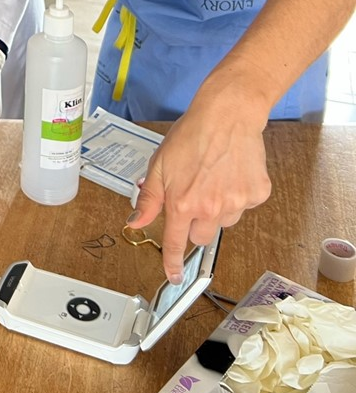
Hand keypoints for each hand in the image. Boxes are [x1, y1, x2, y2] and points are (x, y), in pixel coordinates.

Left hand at [128, 91, 271, 283]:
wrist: (228, 116)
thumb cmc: (192, 135)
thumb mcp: (159, 166)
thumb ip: (149, 199)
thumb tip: (135, 222)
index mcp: (183, 203)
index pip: (175, 243)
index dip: (172, 263)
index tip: (173, 277)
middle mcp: (211, 208)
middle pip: (201, 237)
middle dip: (194, 224)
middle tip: (193, 197)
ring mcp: (237, 203)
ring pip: (224, 222)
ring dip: (217, 209)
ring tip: (213, 178)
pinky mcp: (256, 195)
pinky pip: (244, 206)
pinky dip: (237, 195)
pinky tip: (230, 173)